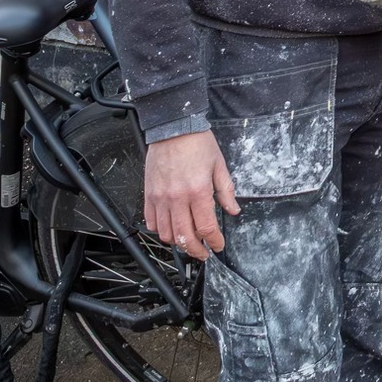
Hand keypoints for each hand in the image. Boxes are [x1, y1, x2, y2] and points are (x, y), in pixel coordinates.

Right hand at [144, 131, 238, 260]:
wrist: (173, 128)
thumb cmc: (197, 143)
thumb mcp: (219, 165)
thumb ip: (225, 191)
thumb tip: (233, 210)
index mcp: (198, 191)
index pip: (206, 227)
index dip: (214, 241)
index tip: (218, 245)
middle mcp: (177, 198)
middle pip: (184, 237)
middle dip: (196, 250)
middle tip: (203, 253)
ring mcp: (160, 198)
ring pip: (165, 233)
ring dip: (178, 243)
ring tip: (188, 242)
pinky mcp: (148, 195)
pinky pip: (150, 222)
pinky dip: (160, 231)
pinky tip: (170, 229)